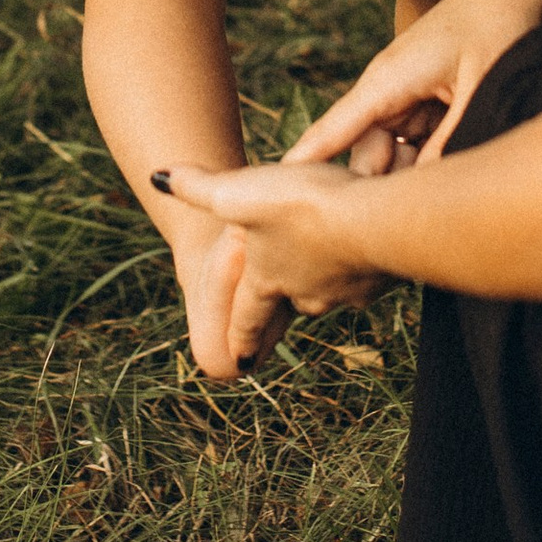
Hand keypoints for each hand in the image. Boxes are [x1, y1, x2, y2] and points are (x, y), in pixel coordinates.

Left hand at [162, 162, 394, 360]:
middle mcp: (306, 294)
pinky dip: (363, 261)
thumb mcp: (237, 193)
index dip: (240, 338)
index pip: (248, 317)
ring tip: (330, 256)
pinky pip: (368, 274)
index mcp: (268, 281)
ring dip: (328, 276)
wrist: (376, 220)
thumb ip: (197, 187)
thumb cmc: (303, 209)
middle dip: (288, 297)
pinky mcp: (384, 280)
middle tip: (286, 293)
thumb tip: (157, 177)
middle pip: (292, 301)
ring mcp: (348, 291)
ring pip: (331, 288)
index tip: (237, 364)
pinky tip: (369, 242)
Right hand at [289, 0, 541, 172]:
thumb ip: (451, 142)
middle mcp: (385, 85)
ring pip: (389, 151)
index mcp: (388, 79)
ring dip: (413, 171)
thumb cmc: (499, 26)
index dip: (306, 166)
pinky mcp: (419, 96)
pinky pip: (411, 139)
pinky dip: (428, 154)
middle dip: (385, 184)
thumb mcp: (481, 90)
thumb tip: (427, 194)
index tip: (272, 196)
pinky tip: (458, 155)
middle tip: (422, 206)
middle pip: (364, 153)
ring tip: (452, 173)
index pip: (333, 130)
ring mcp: (401, 91)